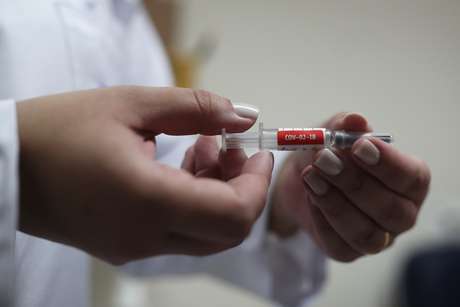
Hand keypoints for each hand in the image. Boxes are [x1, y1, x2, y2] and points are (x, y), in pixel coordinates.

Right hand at [17, 86, 273, 263]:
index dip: (258, 183)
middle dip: (243, 188)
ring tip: (202, 147)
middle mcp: (146, 237)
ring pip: (206, 234)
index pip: (234, 214)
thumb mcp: (130, 104)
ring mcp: (135, 248)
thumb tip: (243, 115)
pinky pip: (180, 233)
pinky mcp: (126, 247)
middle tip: (230, 146)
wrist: (6, 165)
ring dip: (219, 192)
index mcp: (148, 202)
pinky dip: (194, 202)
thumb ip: (195, 108)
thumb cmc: (58, 129)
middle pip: (228, 231)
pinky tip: (179, 167)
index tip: (257, 150)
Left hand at [270, 113, 429, 261]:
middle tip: (323, 158)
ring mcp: (376, 237)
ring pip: (366, 234)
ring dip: (335, 203)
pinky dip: (321, 219)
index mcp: (407, 182)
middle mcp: (399, 213)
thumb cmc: (328, 153)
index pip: (412, 178)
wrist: (300, 177)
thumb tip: (356, 120)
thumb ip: (344, 126)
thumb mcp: (333, 132)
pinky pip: (339, 245)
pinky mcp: (346, 251)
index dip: (387, 163)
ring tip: (310, 175)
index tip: (358, 145)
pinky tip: (309, 195)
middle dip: (354, 182)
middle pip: (390, 210)